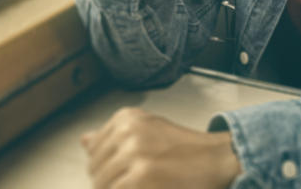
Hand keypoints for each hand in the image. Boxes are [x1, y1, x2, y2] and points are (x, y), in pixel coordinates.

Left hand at [80, 107, 240, 188]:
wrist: (216, 159)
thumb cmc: (184, 148)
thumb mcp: (146, 130)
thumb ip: (113, 136)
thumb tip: (84, 141)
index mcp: (126, 118)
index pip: (93, 151)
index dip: (107, 168)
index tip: (125, 171)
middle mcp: (127, 131)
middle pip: (95, 172)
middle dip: (110, 184)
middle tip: (137, 182)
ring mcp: (132, 154)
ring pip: (102, 186)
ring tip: (143, 184)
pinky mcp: (139, 178)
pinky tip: (149, 187)